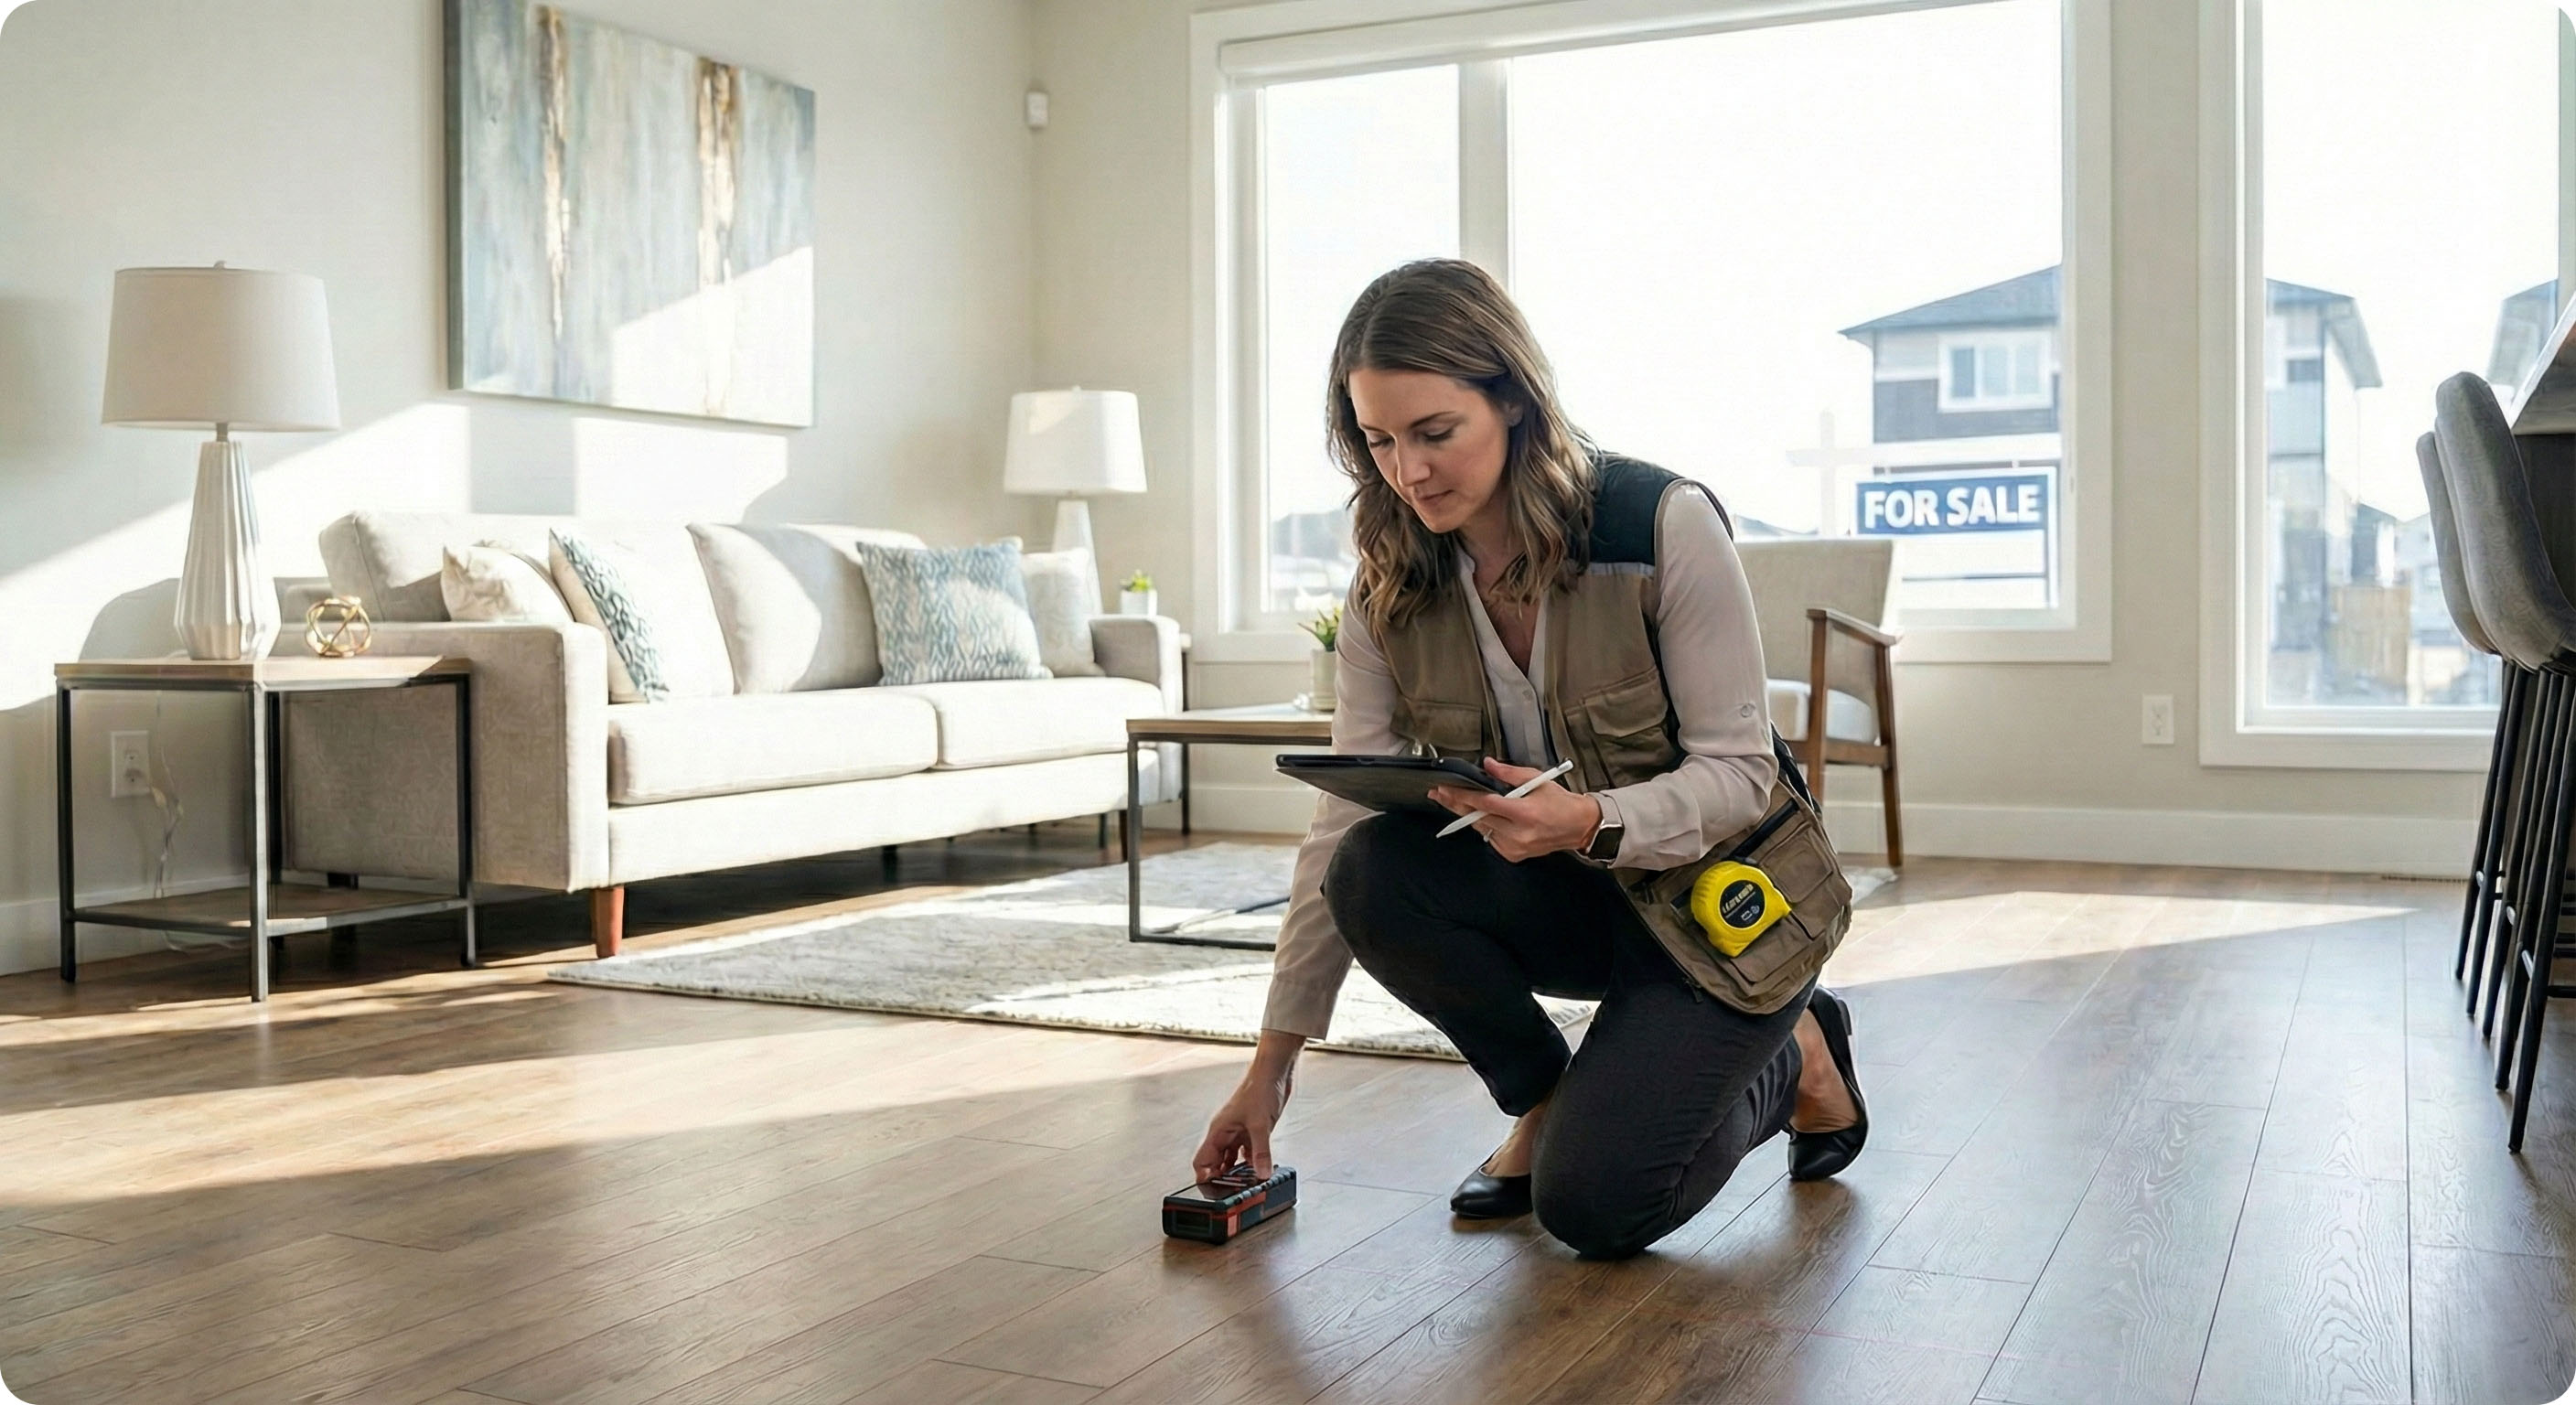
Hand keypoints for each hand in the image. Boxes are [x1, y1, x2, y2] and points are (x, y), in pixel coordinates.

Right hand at [1194, 1040, 1297, 1179]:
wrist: (1274, 1072)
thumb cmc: (1259, 1088)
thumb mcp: (1261, 1125)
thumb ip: (1261, 1152)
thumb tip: (1261, 1173)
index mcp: (1219, 1131)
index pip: (1202, 1160)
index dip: (1204, 1177)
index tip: (1212, 1191)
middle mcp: (1226, 1133)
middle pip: (1216, 1162)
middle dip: (1222, 1177)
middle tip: (1232, 1191)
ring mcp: (1239, 1131)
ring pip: (1232, 1158)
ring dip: (1238, 1171)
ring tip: (1245, 1183)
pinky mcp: (1252, 1130)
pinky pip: (1248, 1151)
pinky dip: (1251, 1161)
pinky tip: (1258, 1167)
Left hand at [1429, 758, 1603, 862]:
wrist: (1578, 826)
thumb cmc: (1560, 802)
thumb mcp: (1537, 779)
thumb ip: (1509, 774)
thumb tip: (1487, 765)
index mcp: (1524, 813)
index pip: (1484, 804)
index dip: (1461, 795)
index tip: (1445, 789)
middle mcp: (1518, 833)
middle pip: (1476, 818)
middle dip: (1455, 804)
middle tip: (1438, 794)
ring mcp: (1514, 847)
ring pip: (1481, 829)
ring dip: (1467, 815)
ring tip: (1453, 801)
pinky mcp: (1513, 855)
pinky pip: (1490, 838)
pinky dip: (1486, 826)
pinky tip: (1485, 817)